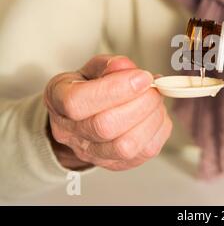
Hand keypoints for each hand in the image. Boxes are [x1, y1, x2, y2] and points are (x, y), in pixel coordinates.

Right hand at [44, 55, 171, 170]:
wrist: (84, 119)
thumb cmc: (89, 89)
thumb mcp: (94, 68)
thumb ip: (110, 65)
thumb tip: (125, 67)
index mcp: (59, 100)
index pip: (78, 102)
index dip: (115, 89)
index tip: (142, 76)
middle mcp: (71, 133)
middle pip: (105, 126)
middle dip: (140, 102)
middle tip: (153, 87)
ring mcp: (93, 153)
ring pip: (126, 146)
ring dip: (151, 118)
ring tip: (156, 99)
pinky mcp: (119, 163)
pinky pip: (145, 152)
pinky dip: (158, 129)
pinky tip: (156, 114)